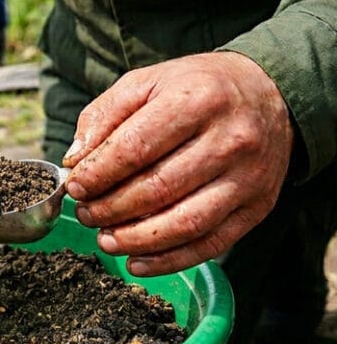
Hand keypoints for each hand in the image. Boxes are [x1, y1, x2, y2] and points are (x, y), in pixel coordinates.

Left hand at [62, 52, 293, 276]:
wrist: (268, 94)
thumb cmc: (197, 88)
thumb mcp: (146, 82)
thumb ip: (104, 116)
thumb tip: (75, 160)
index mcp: (196, 101)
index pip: (136, 148)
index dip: (98, 174)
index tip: (75, 187)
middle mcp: (229, 140)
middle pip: (159, 189)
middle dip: (111, 209)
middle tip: (86, 214)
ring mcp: (248, 177)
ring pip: (186, 223)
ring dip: (136, 240)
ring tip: (105, 240)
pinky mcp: (258, 207)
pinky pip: (211, 244)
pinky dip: (170, 260)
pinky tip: (137, 261)